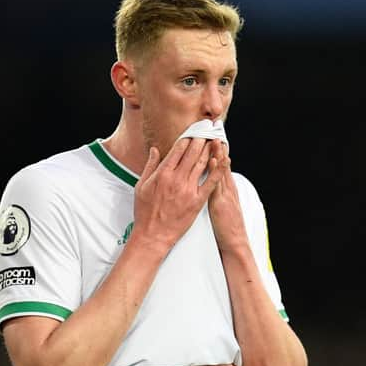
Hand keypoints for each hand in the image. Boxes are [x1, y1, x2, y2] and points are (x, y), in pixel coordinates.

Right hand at [132, 138, 228, 255]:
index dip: (187, 138)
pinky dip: (218, 169)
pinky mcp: (197, 200)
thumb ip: (150, 166)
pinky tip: (224, 159)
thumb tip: (155, 150)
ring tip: (215, 139)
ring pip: (202, 164)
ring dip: (210, 150)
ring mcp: (188, 189)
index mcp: (162, 174)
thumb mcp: (141, 186)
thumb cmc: (145, 212)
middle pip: (192, 153)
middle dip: (201, 139)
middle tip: (207, 130)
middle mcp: (176, 179)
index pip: (178, 150)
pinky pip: (210, 182)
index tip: (193, 130)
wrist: (153, 234)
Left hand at [207, 140, 250, 252]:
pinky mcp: (220, 202)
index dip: (218, 152)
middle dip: (218, 148)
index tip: (214, 137)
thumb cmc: (227, 226)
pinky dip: (215, 170)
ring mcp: (225, 194)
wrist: (235, 241)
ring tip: (214, 139)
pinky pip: (215, 183)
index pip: (222, 166)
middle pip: (222, 164)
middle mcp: (227, 188)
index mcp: (227, 189)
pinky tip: (212, 160)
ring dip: (217, 154)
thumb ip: (218, 193)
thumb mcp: (224, 206)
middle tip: (214, 131)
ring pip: (220, 170)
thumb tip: (213, 184)